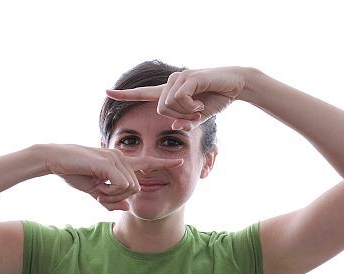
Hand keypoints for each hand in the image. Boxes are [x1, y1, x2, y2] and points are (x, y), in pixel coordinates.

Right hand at [44, 144, 183, 210]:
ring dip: (112, 196)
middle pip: (135, 188)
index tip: (180, 161)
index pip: (146, 163)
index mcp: (119, 161)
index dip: (163, 163)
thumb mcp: (94, 191)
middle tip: (99, 195)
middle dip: (117, 198)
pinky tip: (97, 187)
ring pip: (130, 188)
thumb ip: (110, 199)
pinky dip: (110, 192)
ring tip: (96, 189)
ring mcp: (115, 158)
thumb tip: (127, 208)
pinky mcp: (109, 163)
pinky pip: (122, 186)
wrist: (53, 159)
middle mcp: (120, 157)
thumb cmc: (72, 172)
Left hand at [106, 66, 253, 131]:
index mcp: (170, 91)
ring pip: (167, 105)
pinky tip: (201, 105)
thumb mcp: (200, 116)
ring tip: (200, 108)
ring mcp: (179, 78)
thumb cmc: (218, 98)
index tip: (107, 92)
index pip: (143, 92)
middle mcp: (171, 82)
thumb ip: (187, 122)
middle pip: (160, 109)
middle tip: (195, 115)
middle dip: (177, 117)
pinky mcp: (189, 77)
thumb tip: (176, 127)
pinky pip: (179, 100)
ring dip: (186, 113)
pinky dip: (190, 108)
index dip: (125, 94)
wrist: (237, 84)